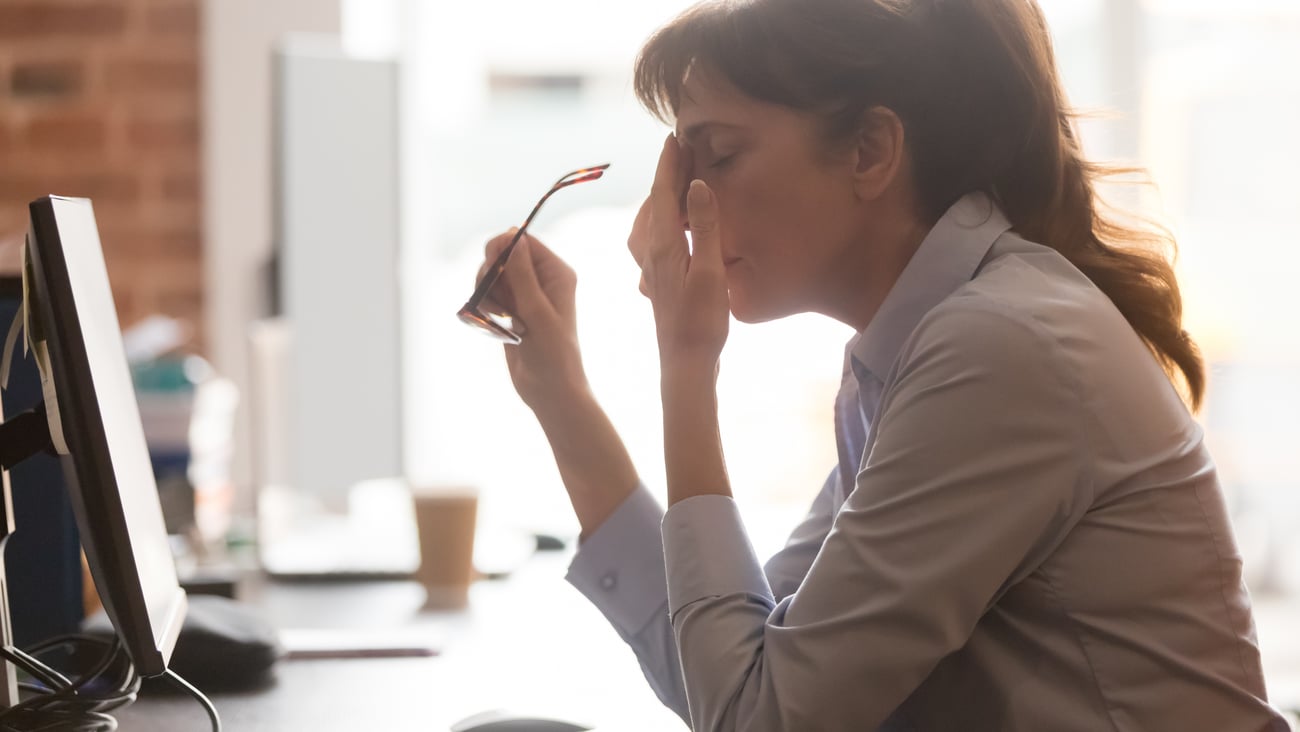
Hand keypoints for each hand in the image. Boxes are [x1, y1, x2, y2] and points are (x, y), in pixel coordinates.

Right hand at [475, 230, 587, 414]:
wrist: (550, 391)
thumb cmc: (553, 354)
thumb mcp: (537, 312)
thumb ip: (523, 275)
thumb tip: (513, 237)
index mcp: (556, 273)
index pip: (524, 242)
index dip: (502, 247)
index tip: (491, 266)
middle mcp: (541, 280)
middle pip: (502, 256)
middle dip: (491, 274)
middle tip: (497, 300)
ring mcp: (524, 295)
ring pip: (491, 277)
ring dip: (487, 294)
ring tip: (500, 318)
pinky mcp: (511, 311)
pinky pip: (488, 296)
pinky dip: (485, 307)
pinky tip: (495, 325)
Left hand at [628, 134, 729, 372]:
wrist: (684, 363)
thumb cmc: (701, 323)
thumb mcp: (710, 272)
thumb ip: (705, 227)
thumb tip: (697, 184)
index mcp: (663, 245)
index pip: (663, 193)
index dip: (670, 163)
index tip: (674, 136)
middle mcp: (650, 253)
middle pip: (654, 202)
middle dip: (666, 175)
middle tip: (682, 150)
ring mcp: (651, 267)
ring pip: (649, 221)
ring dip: (662, 197)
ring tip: (678, 180)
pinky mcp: (657, 280)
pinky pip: (652, 238)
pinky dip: (661, 220)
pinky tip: (671, 226)